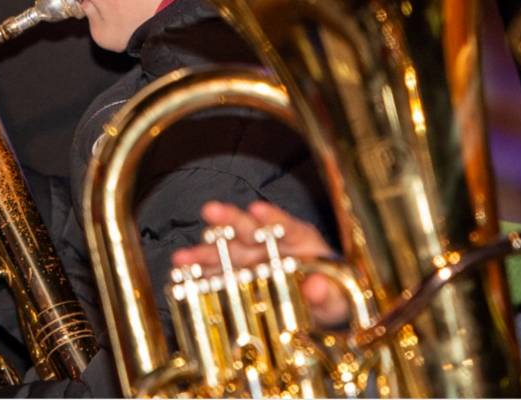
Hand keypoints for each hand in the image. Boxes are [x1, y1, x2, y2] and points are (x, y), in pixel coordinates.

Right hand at [172, 201, 349, 325]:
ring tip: (182, 256)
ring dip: (206, 252)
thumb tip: (316, 287)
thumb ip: (327, 294)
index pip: (287, 225)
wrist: (322, 310)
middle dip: (229, 221)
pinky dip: (202, 276)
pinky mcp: (239, 278)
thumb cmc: (334, 298)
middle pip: (250, 229)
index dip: (272, 218)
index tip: (257, 210)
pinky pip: (219, 275)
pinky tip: (183, 277)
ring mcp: (253, 260)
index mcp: (302, 241)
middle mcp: (272, 244)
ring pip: (227, 250)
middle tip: (209, 210)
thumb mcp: (338, 299)